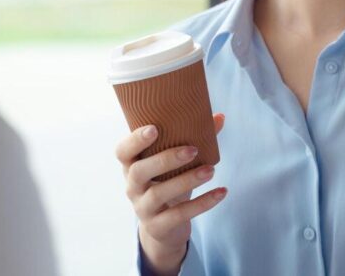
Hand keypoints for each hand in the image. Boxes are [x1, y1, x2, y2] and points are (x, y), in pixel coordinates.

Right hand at [115, 114, 226, 275]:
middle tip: (193, 150)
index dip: (135, 140)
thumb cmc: (167, 185)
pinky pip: (179, 215)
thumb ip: (193, 139)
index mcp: (132, 166)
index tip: (154, 128)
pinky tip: (221, 192)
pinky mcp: (158, 227)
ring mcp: (143, 208)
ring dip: (187, 180)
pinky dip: (202, 203)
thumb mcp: (175, 165)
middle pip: (140, 171)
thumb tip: (219, 117)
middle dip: (165, 159)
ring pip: (159, 194)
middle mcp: (132, 187)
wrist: (164, 228)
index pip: (123, 152)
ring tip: (211, 170)